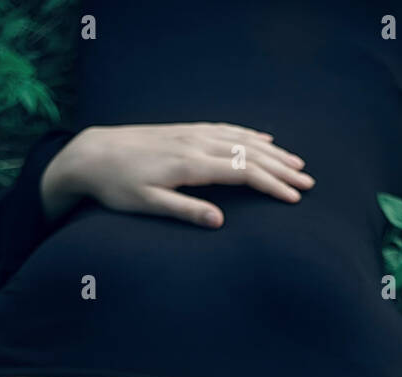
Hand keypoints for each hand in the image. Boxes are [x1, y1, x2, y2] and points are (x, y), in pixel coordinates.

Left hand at [40, 122, 314, 227]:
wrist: (92, 153)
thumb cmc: (117, 186)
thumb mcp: (147, 205)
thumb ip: (185, 211)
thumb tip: (219, 222)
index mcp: (190, 166)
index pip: (242, 174)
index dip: (272, 186)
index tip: (294, 197)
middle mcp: (196, 145)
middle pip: (249, 154)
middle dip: (282, 169)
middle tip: (309, 182)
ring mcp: (192, 135)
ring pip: (241, 140)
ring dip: (273, 152)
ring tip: (297, 163)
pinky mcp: (186, 131)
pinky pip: (226, 129)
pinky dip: (250, 135)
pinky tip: (264, 140)